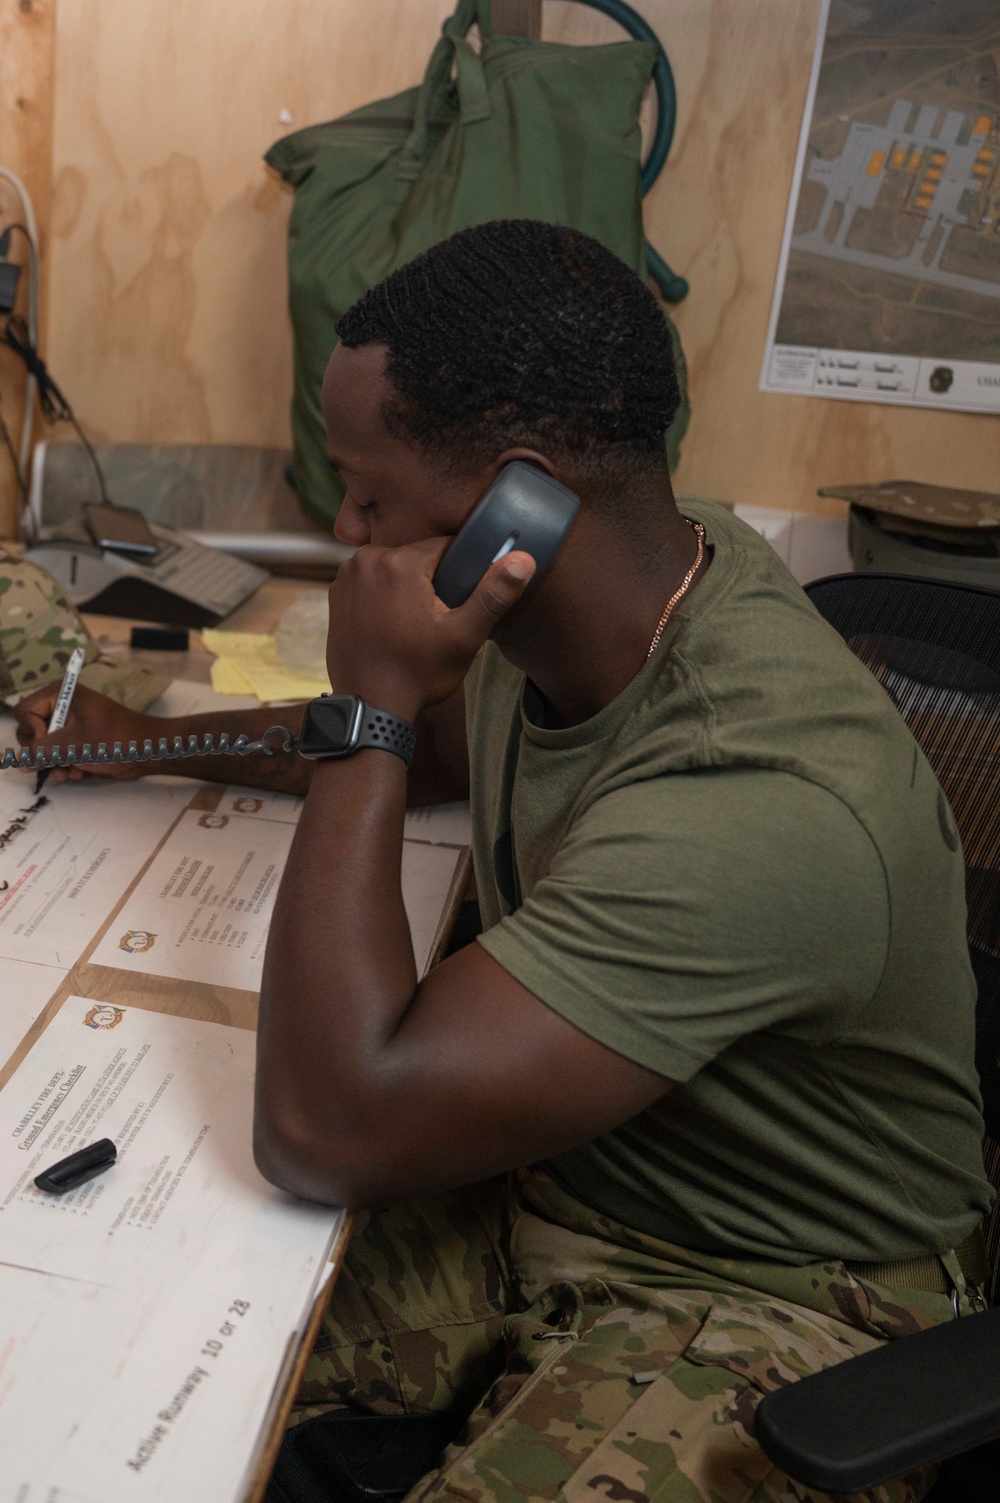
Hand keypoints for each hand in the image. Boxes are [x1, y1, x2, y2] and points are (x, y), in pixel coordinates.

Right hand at [13, 683, 155, 781]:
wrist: (148, 750)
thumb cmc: (115, 739)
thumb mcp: (75, 743)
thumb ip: (43, 751)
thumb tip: (21, 762)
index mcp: (60, 695)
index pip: (25, 713)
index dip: (32, 732)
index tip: (50, 743)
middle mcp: (62, 707)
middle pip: (31, 732)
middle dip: (43, 753)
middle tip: (56, 764)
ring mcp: (71, 725)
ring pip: (45, 748)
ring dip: (54, 764)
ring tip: (67, 773)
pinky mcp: (79, 741)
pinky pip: (60, 755)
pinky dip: (65, 766)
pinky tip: (78, 773)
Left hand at [325, 537, 534, 719]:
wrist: (370, 706)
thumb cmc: (419, 674)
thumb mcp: (464, 636)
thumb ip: (493, 595)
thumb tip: (523, 560)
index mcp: (399, 562)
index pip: (444, 547)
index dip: (459, 571)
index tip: (458, 600)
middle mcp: (366, 559)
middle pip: (416, 557)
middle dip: (431, 580)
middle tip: (436, 619)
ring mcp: (346, 577)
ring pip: (393, 568)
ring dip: (406, 586)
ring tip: (414, 624)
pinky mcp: (335, 594)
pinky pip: (371, 582)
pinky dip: (383, 596)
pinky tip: (392, 625)